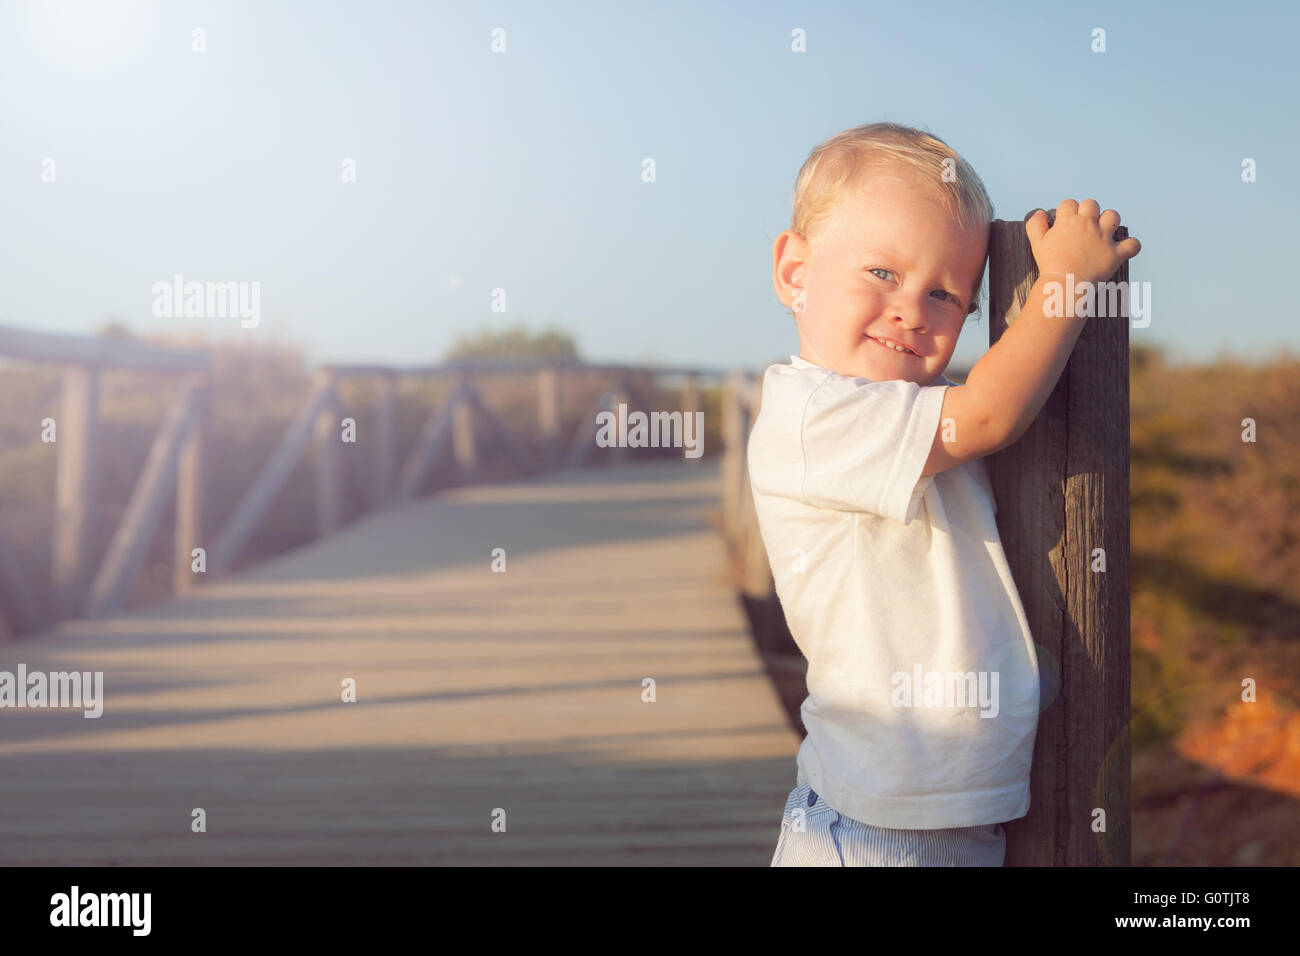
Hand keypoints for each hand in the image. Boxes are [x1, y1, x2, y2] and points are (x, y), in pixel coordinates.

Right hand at [1024, 199, 1140, 283]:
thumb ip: (1035, 225)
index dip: (1067, 211)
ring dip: (1110, 221)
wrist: (1064, 284)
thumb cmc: (1050, 265)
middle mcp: (1088, 224)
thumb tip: (1039, 212)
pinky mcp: (1116, 254)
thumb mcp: (1037, 243)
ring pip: (1113, 216)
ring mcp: (1104, 238)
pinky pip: (1132, 244)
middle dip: (1088, 211)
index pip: (1069, 204)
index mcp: (1069, 220)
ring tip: (1104, 231)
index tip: (1065, 221)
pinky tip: (1124, 248)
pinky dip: (1131, 246)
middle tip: (1084, 225)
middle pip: (1091, 204)